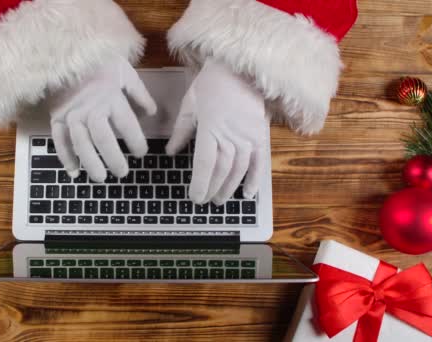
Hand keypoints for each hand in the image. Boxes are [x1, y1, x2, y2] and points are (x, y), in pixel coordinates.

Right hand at [49, 57, 156, 181]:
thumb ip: (139, 94)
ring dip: (90, 162)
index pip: (127, 125)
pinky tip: (74, 172)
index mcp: (111, 97)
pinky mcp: (56, 117)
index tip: (141, 153)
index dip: (136, 142)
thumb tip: (152, 113)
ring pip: (80, 143)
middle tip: (122, 173)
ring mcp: (71, 114)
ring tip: (101, 178)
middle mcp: (90, 108)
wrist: (65, 53)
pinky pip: (59, 140)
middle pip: (103, 139)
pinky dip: (65, 157)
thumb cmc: (99, 63)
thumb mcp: (125, 72)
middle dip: (113, 159)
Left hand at [167, 58, 268, 204]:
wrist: (240, 67)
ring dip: (229, 188)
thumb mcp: (190, 104)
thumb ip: (181, 131)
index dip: (200, 184)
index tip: (194, 198)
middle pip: (222, 170)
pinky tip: (247, 194)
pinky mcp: (261, 135)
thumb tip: (170, 152)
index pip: (205, 164)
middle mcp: (231, 136)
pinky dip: (254, 179)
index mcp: (210, 129)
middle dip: (212, 189)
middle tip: (205, 201)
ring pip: (239, 170)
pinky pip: (260, 162)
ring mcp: (248, 137)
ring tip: (220, 200)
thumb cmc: (211, 84)